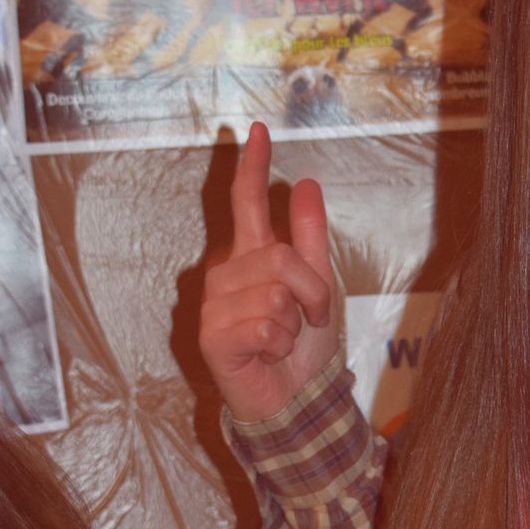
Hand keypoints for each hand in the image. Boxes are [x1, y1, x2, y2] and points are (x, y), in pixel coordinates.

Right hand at [199, 122, 339, 423]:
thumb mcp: (317, 285)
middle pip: (279, 258)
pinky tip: (268, 355)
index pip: (245, 203)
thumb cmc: (300, 345)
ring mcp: (214, 306)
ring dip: (296, 323)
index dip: (251, 167)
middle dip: (310, 292)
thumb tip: (306, 183)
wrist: (294, 399)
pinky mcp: (212, 336)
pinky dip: (280, 344)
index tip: (257, 130)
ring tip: (285, 340)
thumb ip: (308, 237)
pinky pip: (263, 325)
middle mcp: (225, 275)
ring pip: (274, 293)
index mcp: (250, 257)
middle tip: (309, 318)